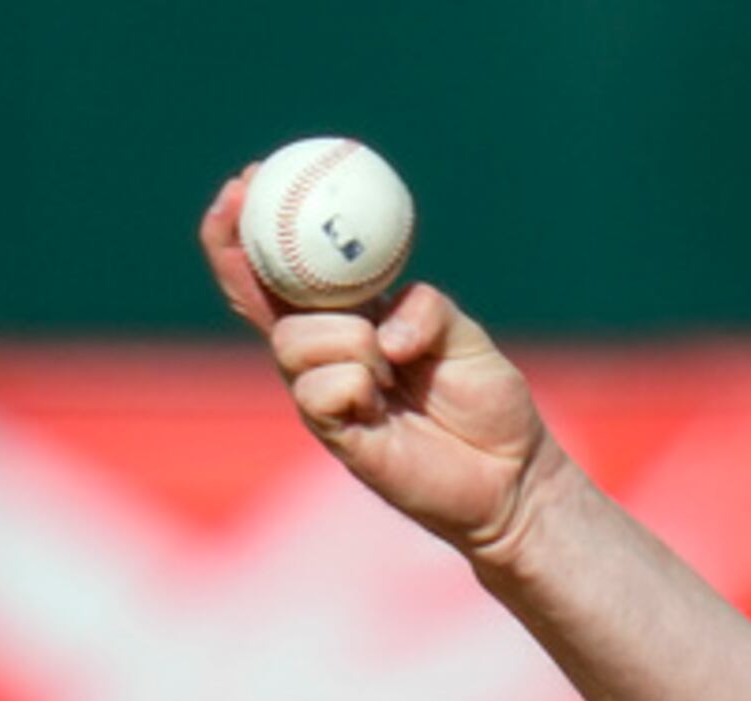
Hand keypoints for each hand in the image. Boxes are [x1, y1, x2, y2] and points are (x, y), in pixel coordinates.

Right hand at [198, 167, 557, 557]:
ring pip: (294, 341)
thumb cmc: (487, 402)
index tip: (247, 180)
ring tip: (394, 367)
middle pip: (257, 298)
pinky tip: (383, 402)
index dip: (253, 230)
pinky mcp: (333, 433)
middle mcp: (324, 354)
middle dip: (239, 248)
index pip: (284, 273)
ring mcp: (323, 392)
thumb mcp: (464, 334)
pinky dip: (354, 383)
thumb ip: (424, 308)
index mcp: (350, 321)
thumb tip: (381, 326)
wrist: (512, 471)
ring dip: (347, 340)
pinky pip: (318, 390)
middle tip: (240, 195)